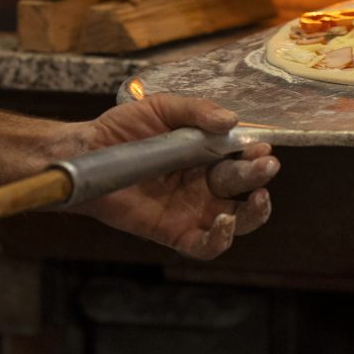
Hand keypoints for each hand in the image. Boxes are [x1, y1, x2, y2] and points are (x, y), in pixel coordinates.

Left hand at [72, 94, 278, 259]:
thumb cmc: (123, 129)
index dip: (256, 153)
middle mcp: (206, 182)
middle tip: (265, 166)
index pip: (244, 156)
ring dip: (254, 213)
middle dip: (259, 175)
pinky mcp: (174, 231)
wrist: (88, 153)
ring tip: (257, 199)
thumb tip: (231, 120)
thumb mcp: (162, 108)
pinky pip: (205, 246)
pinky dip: (221, 240)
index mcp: (208, 153)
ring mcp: (192, 209)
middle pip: (245, 186)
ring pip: (238, 220)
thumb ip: (196, 110)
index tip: (261, 147)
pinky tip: (223, 224)